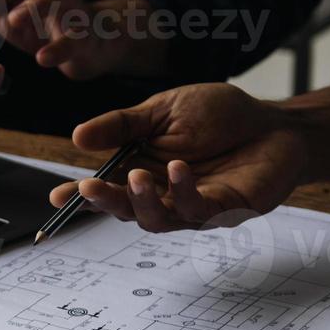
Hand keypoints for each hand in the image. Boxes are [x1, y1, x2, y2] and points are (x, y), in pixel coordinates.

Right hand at [50, 83, 306, 231]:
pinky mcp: (224, 212)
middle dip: (104, 202)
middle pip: (126, 210)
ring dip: (141, 202)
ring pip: (158, 220)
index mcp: (142, 170)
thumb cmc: (220, 116)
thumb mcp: (162, 110)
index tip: (56, 197)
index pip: (106, 188)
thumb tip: (77, 137)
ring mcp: (193, 207)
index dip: (80, 197)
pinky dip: (183, 191)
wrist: (274, 122)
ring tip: (135, 177)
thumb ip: (122, 125)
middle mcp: (163, 194)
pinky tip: (178, 169)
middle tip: (88, 188)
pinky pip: (197, 210)